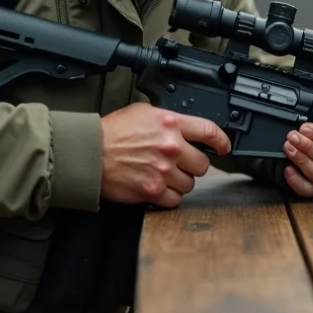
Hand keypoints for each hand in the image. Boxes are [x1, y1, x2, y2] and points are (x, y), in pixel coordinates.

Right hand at [99, 102, 230, 207]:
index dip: (222, 141)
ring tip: (164, 175)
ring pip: (190, 184)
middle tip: (180, 164)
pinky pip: (175, 199)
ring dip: (180, 182)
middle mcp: (171, 147)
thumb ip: (167, 119)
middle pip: (203, 164)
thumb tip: (183, 126)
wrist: (89, 153)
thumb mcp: (143, 112)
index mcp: (170, 124)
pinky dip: (168, 196)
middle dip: (193, 165)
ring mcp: (163, 170)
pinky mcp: (152, 190)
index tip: (224, 147)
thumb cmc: (112, 132)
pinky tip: (158, 187)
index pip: (210, 131)